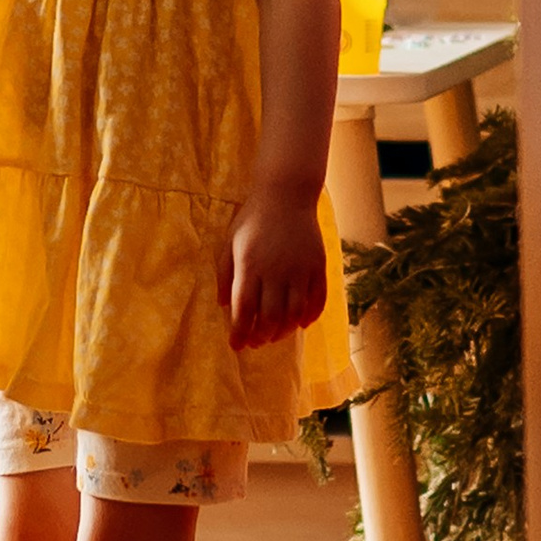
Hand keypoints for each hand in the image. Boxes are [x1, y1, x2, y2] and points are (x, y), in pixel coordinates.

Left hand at [219, 186, 327, 354]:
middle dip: (262, 336)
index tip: (236, 346)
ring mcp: (300, 269)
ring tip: (276, 335)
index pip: (244, 310)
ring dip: (285, 331)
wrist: (286, 194)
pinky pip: (318, 299)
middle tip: (256, 343)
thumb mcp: (230, 243)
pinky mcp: (318, 266)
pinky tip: (302, 324)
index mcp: (250, 266)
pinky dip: (311, 316)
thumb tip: (222, 305)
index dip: (240, 332)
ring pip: (295, 313)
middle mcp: (276, 271)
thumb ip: (224, 274)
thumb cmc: (252, 219)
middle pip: (271, 317)